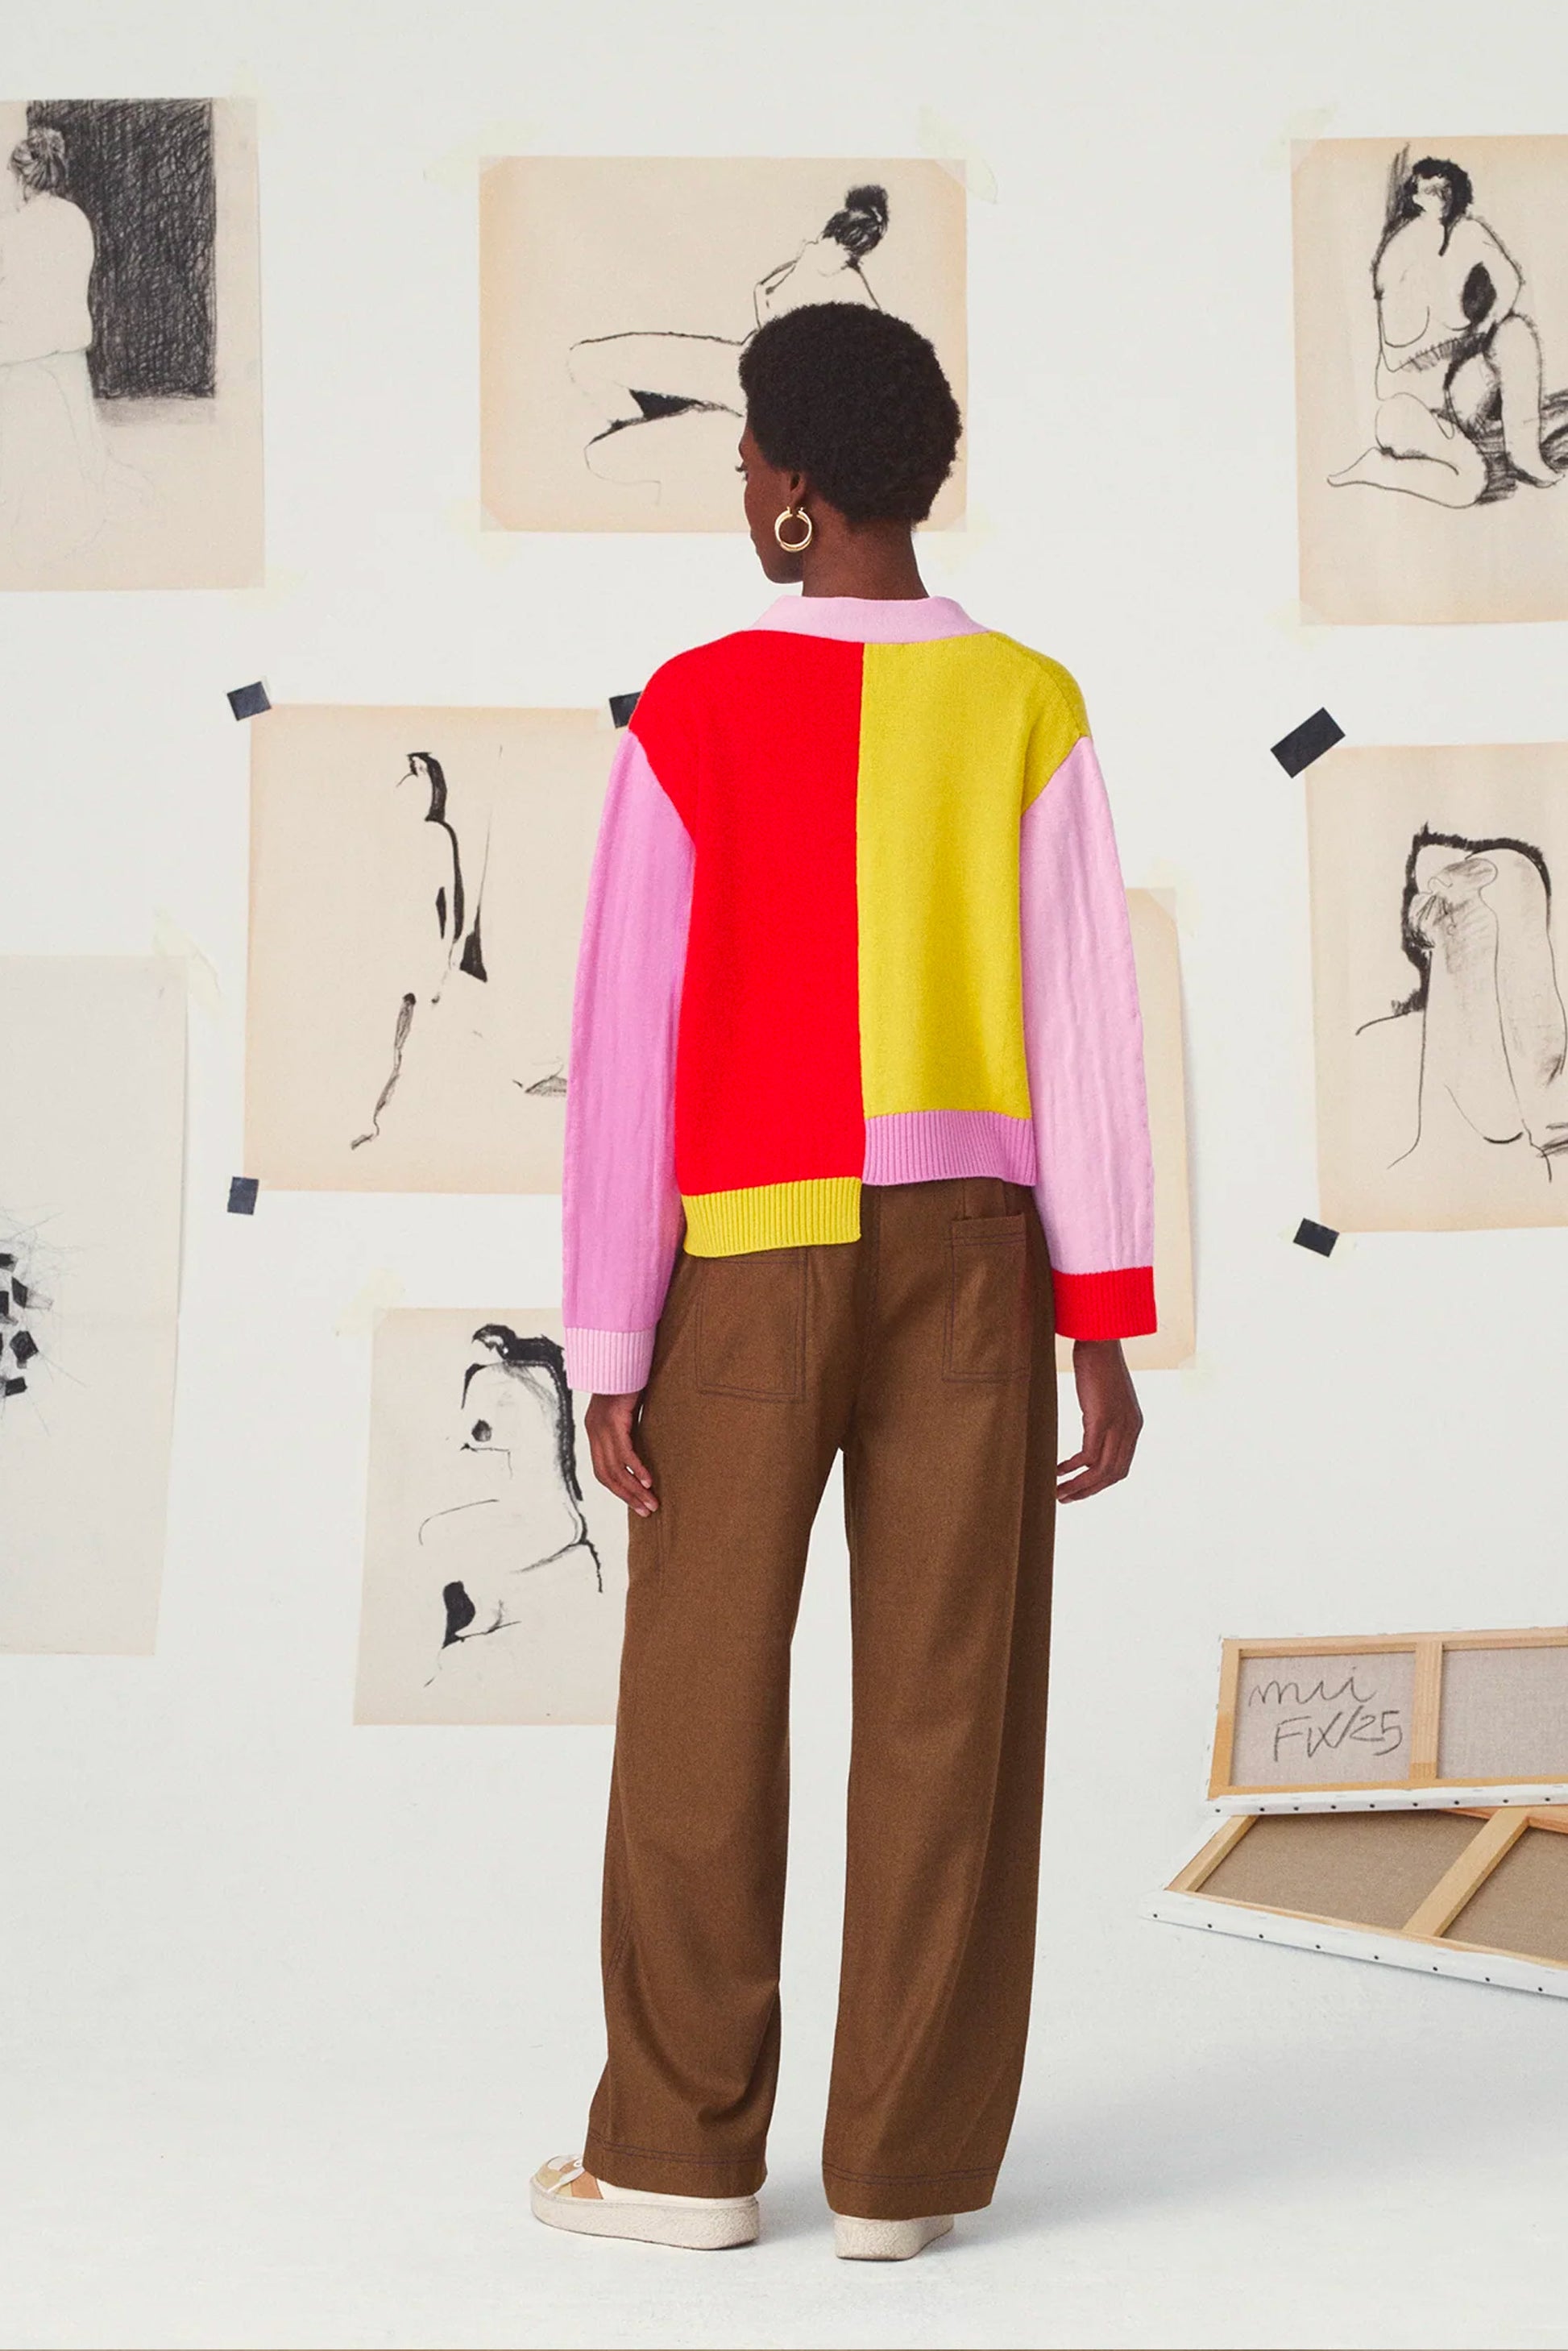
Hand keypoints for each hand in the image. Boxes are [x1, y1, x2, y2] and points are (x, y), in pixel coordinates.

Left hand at [585, 1391, 657, 1515]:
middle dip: (627, 1496)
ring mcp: (601, 1426)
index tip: (635, 1503)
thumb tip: (641, 1445)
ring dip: (634, 1489)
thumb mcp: (626, 1409)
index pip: (602, 1471)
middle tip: (646, 1510)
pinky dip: (637, 1469)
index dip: (618, 1490)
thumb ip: (628, 1427)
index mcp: (595, 1431)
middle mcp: (594, 1431)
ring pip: (616, 1468)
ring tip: (651, 1503)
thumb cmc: (630, 1380)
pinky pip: (625, 1452)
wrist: (623, 1353)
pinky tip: (649, 1481)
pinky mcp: (613, 1419)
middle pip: (607, 1476)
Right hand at [1057, 1339, 1142, 1502]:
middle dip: (1089, 1491)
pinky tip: (1058, 1469)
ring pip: (1101, 1471)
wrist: (1099, 1340)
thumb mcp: (1107, 1395)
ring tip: (1059, 1493)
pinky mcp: (1101, 1419)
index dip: (1101, 1483)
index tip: (1081, 1489)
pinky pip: (1088, 1456)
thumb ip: (1104, 1415)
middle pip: (1113, 1475)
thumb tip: (1092, 1427)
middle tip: (1067, 1498)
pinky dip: (1073, 1468)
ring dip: (1080, 1486)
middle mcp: (1130, 1429)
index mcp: (1134, 1425)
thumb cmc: (1099, 1362)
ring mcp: (1118, 1425)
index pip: (1121, 1466)